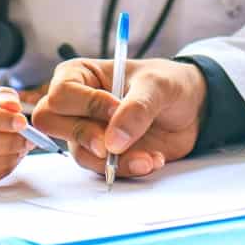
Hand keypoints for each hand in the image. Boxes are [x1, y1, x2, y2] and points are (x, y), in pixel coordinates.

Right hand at [32, 57, 204, 179]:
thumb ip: (136, 109)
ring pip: (79, 152)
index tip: (116, 108)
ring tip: (149, 156)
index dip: (86, 104)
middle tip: (112, 145)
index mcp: (79, 75)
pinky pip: (102, 168)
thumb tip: (113, 143)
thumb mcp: (157, 86)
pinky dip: (127, 169)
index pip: (61, 94)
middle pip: (51, 124)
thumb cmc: (167, 83)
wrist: (192, 109)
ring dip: (114, 160)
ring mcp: (88, 131)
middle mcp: (76, 105)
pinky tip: (152, 159)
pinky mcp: (103, 154)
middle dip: (84, 136)